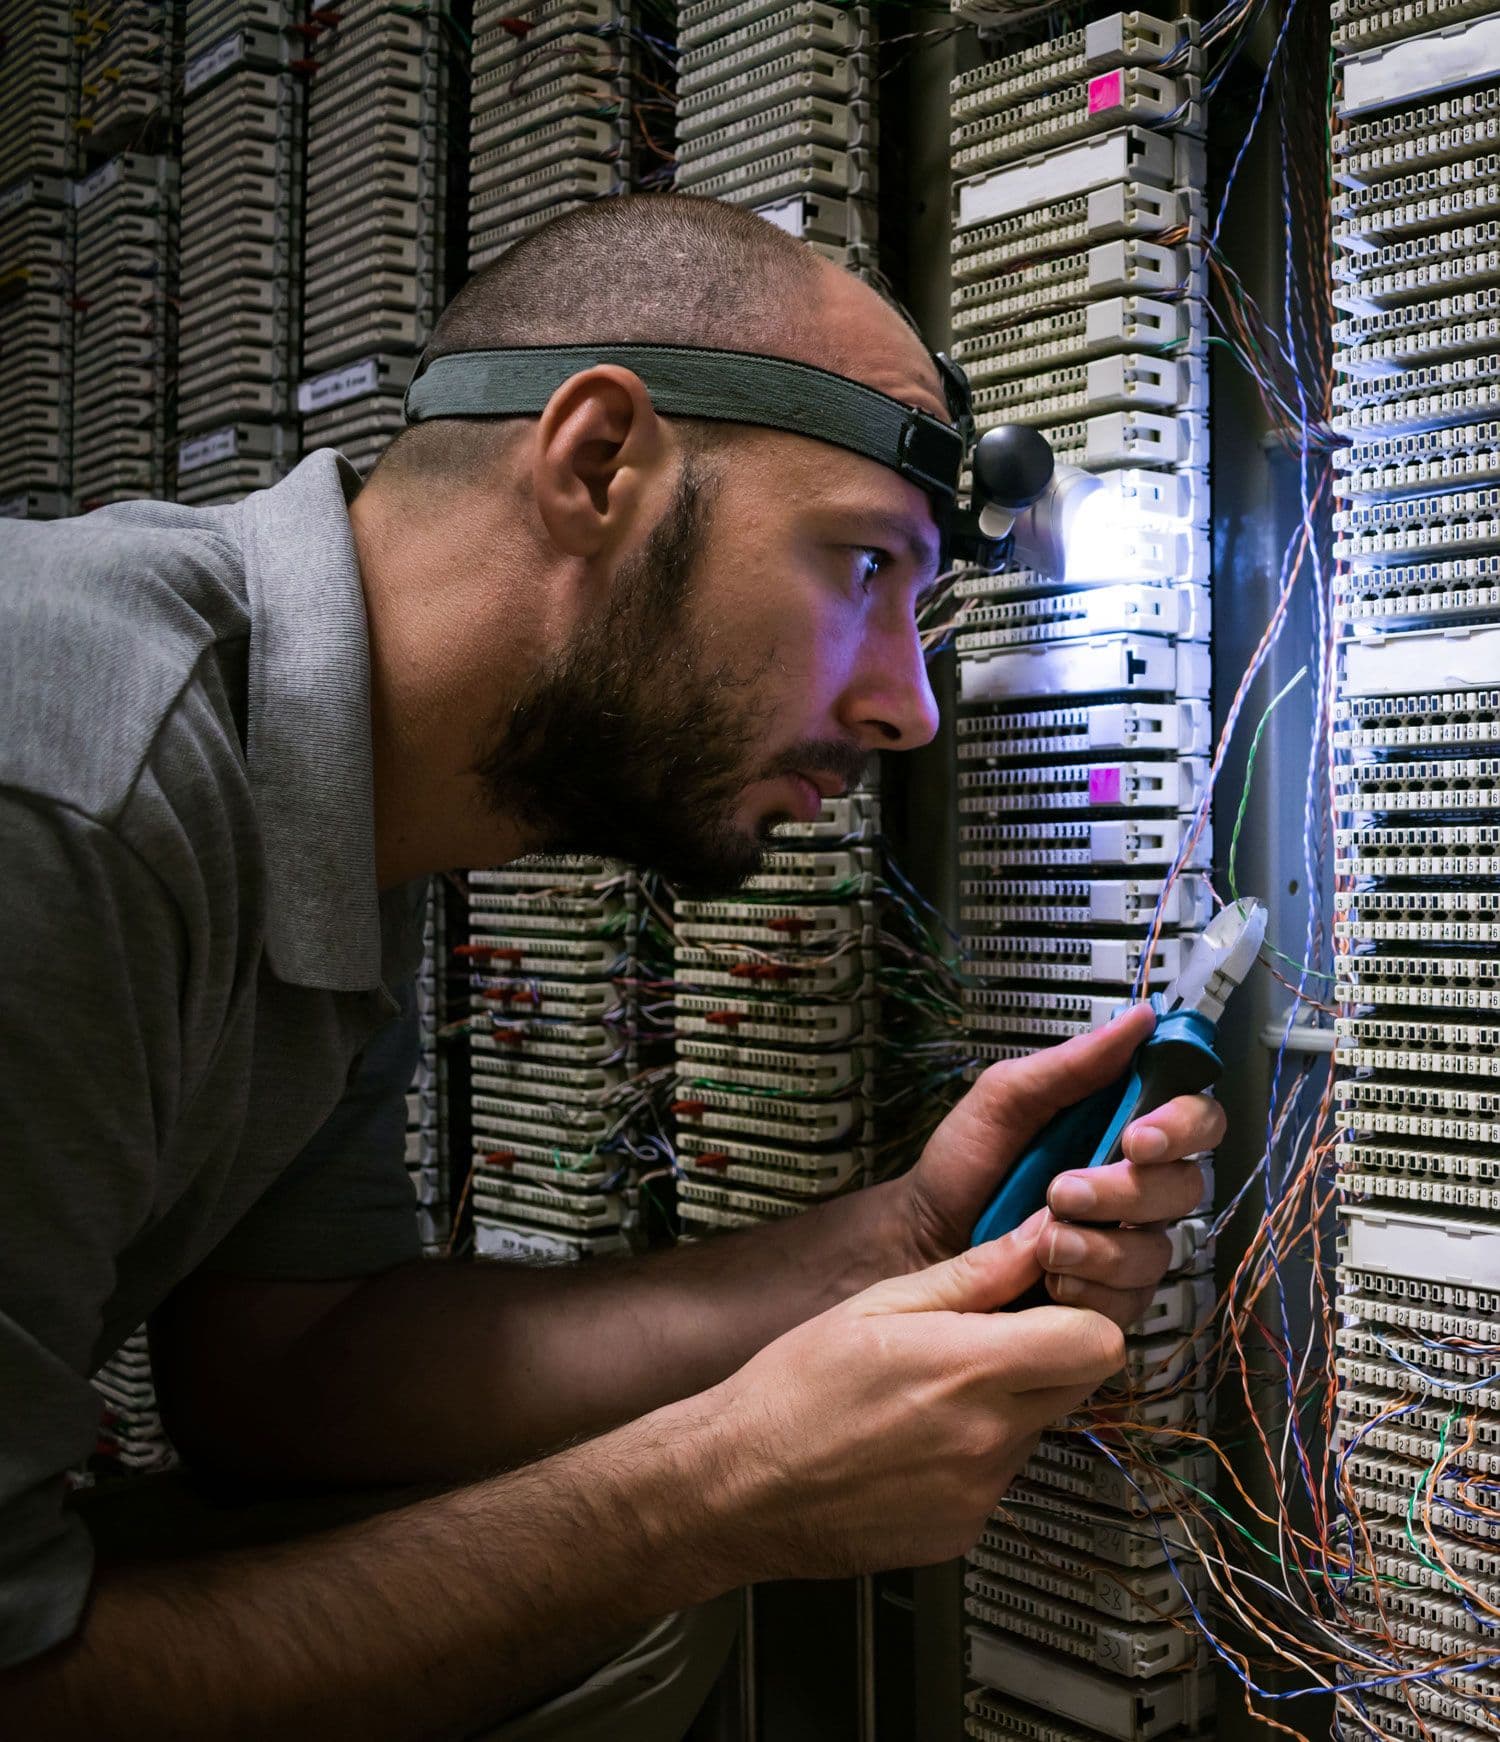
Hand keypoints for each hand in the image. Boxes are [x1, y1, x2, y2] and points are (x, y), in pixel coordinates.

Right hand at [702, 1229, 1123, 1577]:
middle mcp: (986, 1438)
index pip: (1097, 1344)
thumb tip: (1035, 1235)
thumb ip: (973, 1274)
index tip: (1049, 1304)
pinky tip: (913, 1441)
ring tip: (927, 1395)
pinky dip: (971, 1455)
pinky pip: (997, 1477)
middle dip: (1048, 1355)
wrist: (740, 1485)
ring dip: (1004, 1406)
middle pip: (1079, 1386)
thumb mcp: (878, 1304)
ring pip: (1035, 1430)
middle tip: (986, 1341)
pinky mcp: (963, 1531)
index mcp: (968, 1369)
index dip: (1083, 1317)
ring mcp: (978, 1493)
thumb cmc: (793, 1389)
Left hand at [899, 1006, 1224, 1326]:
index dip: (1184, 1126)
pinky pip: (1131, 1299)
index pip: (1195, 1120)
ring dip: (1100, 1245)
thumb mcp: (1004, 1100)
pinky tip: (1048, 1277)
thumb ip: (1072, 1064)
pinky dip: (1088, 1288)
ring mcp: (1125, 1246)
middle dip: (1127, 1191)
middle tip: (1063, 1190)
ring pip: (1158, 1250)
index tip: (1138, 1136)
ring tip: (1043, 1240)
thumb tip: (1140, 1017)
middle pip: (1187, 1187)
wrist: (920, 1241)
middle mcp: (1135, 1188)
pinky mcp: (1110, 1298)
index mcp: (1121, 1129)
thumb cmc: (963, 1166)